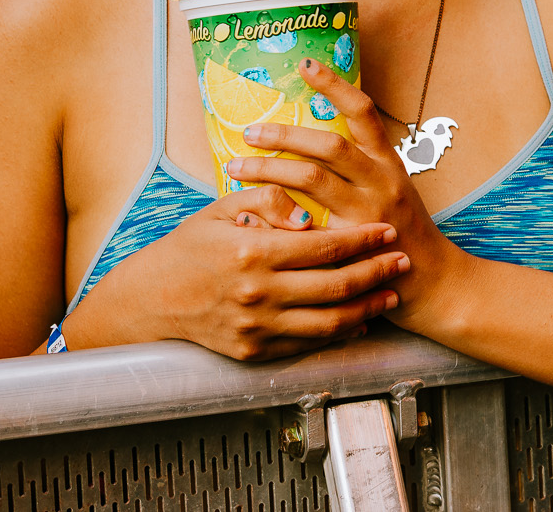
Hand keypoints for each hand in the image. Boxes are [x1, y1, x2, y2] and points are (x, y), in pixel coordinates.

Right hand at [74, 185, 411, 362]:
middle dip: (376, 272)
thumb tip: (306, 214)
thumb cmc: (188, 248)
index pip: (324, 246)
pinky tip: (357, 319)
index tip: (386, 231)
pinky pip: (307, 344)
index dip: (362, 239)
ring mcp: (256, 328)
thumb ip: (267, 200)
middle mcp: (257, 294)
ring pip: (329, 322)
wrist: (150, 300)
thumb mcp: (220, 209)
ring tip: (389, 294)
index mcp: (252, 251)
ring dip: (366, 308)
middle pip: (335, 285)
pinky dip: (338, 333)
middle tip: (401, 261)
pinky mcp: (254, 352)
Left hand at [230, 58, 470, 333]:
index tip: (306, 65)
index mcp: (388, 161)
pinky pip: (305, 224)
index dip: (335, 86)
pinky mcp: (351, 245)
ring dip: (270, 169)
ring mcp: (366, 213)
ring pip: (311, 180)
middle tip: (250, 131)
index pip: (363, 113)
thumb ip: (359, 168)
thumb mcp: (392, 188)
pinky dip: (274, 216)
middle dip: (284, 134)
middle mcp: (380, 181)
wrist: (434, 282)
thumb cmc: (404, 232)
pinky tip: (247, 214)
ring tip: (237, 166)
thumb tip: (308, 142)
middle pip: (328, 144)